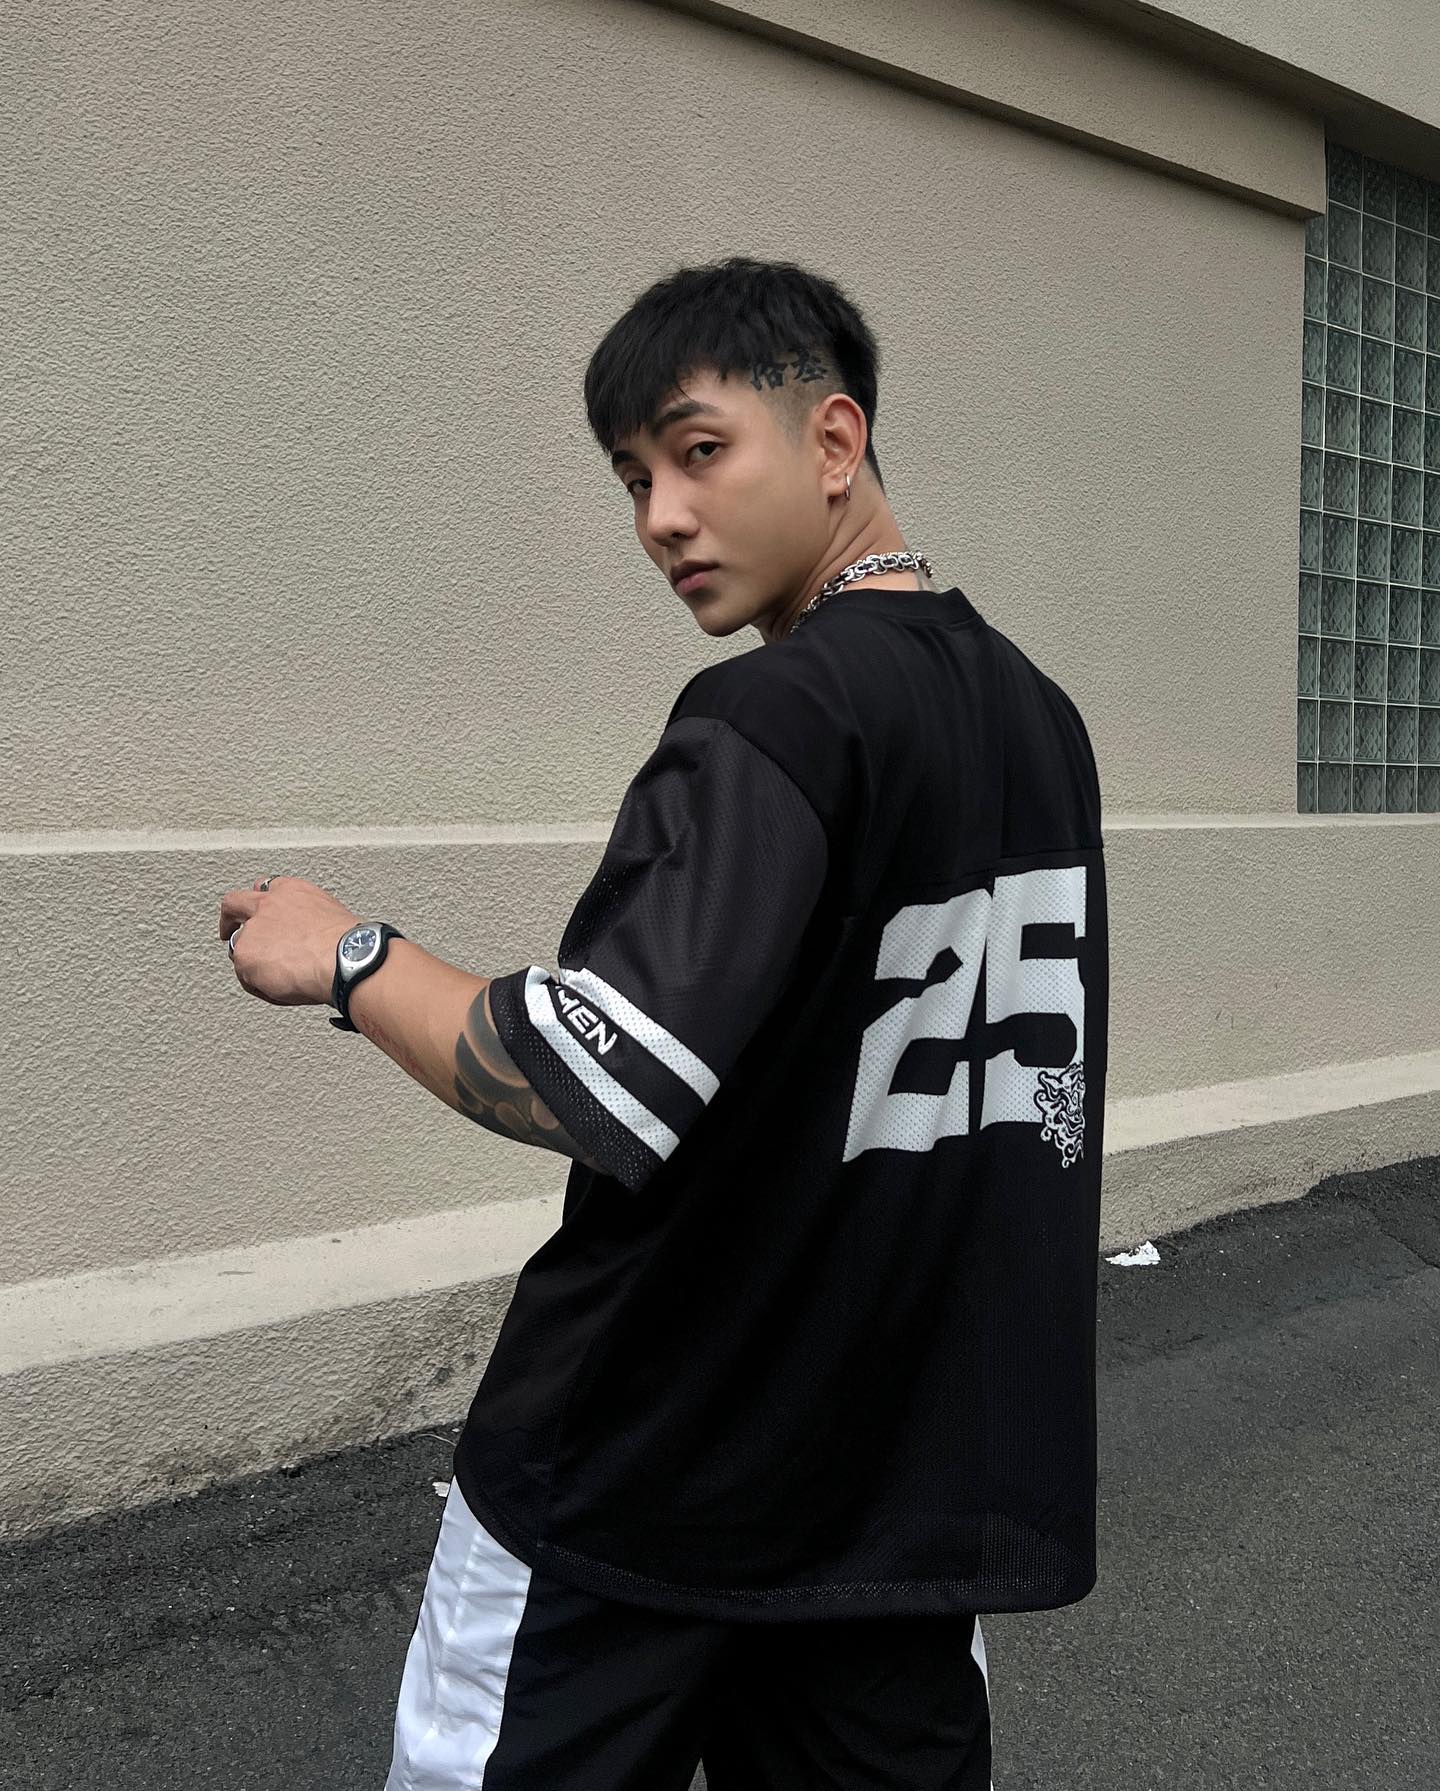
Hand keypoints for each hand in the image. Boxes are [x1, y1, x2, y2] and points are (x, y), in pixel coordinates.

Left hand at [219, 876, 361, 1008]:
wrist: (344, 958)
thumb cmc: (347, 944)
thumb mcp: (331, 918)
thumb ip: (306, 920)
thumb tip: (306, 937)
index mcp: (291, 892)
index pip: (265, 889)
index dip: (259, 904)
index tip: (260, 913)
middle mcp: (267, 905)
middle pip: (234, 904)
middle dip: (228, 918)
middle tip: (227, 930)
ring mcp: (253, 930)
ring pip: (240, 947)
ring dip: (253, 962)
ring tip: (275, 980)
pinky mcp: (246, 956)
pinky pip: (247, 977)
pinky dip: (261, 986)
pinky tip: (283, 989)